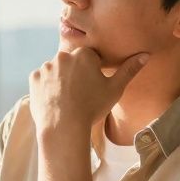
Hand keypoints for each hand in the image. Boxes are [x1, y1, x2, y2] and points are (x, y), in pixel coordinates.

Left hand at [28, 48, 148, 133]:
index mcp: (84, 54)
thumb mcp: (115, 89)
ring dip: (60, 80)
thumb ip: (129, 70)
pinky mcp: (33, 78)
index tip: (92, 88)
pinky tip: (54, 101)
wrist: (64, 126)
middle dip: (75, 74)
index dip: (93, 73)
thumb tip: (146, 54)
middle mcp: (63, 55)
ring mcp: (46, 66)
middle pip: (72, 63)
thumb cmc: (92, 108)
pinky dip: (47, 88)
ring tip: (66, 100)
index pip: (90, 58)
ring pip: (56, 71)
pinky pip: (42, 80)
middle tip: (80, 95)